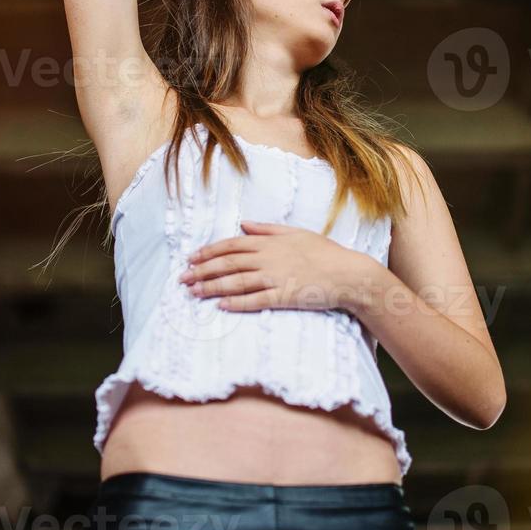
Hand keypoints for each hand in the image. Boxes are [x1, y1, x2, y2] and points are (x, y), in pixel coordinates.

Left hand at [180, 220, 374, 313]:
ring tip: (194, 292)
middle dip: (202, 271)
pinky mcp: (283, 297)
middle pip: (228, 264)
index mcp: (269, 242)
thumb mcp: (295, 232)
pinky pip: (255, 300)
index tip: (191, 257)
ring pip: (236, 282)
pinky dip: (236, 303)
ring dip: (212, 287)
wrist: (347, 274)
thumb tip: (244, 223)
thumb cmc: (324, 252)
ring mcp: (275, 278)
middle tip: (183, 278)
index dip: (209, 251)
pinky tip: (220, 306)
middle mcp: (268, 258)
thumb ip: (267, 229)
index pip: (231, 245)